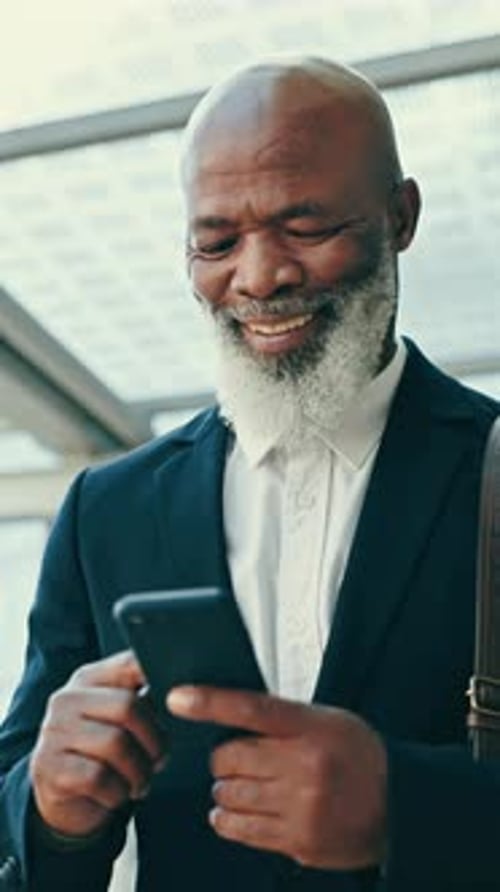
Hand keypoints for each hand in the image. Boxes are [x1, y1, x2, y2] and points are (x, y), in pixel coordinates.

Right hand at [30, 651, 165, 837]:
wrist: (60, 796)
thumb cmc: (102, 752)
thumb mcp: (118, 720)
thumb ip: (143, 699)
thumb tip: (185, 690)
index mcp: (89, 678)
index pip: (130, 663)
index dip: (159, 679)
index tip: (181, 701)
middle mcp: (67, 698)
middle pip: (128, 706)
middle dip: (155, 740)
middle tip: (160, 760)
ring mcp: (54, 731)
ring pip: (115, 744)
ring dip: (139, 772)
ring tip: (141, 782)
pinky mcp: (49, 767)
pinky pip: (98, 777)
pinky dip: (117, 792)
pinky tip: (117, 794)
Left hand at [168, 686, 386, 869]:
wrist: (401, 803)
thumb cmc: (361, 755)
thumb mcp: (327, 721)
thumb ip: (283, 719)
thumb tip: (231, 718)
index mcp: (311, 728)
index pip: (251, 708)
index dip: (210, 702)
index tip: (178, 697)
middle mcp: (304, 766)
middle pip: (229, 758)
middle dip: (223, 759)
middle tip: (235, 759)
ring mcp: (300, 807)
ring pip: (228, 796)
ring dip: (225, 790)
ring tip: (241, 785)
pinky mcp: (298, 840)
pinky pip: (241, 830)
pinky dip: (228, 820)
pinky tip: (236, 812)